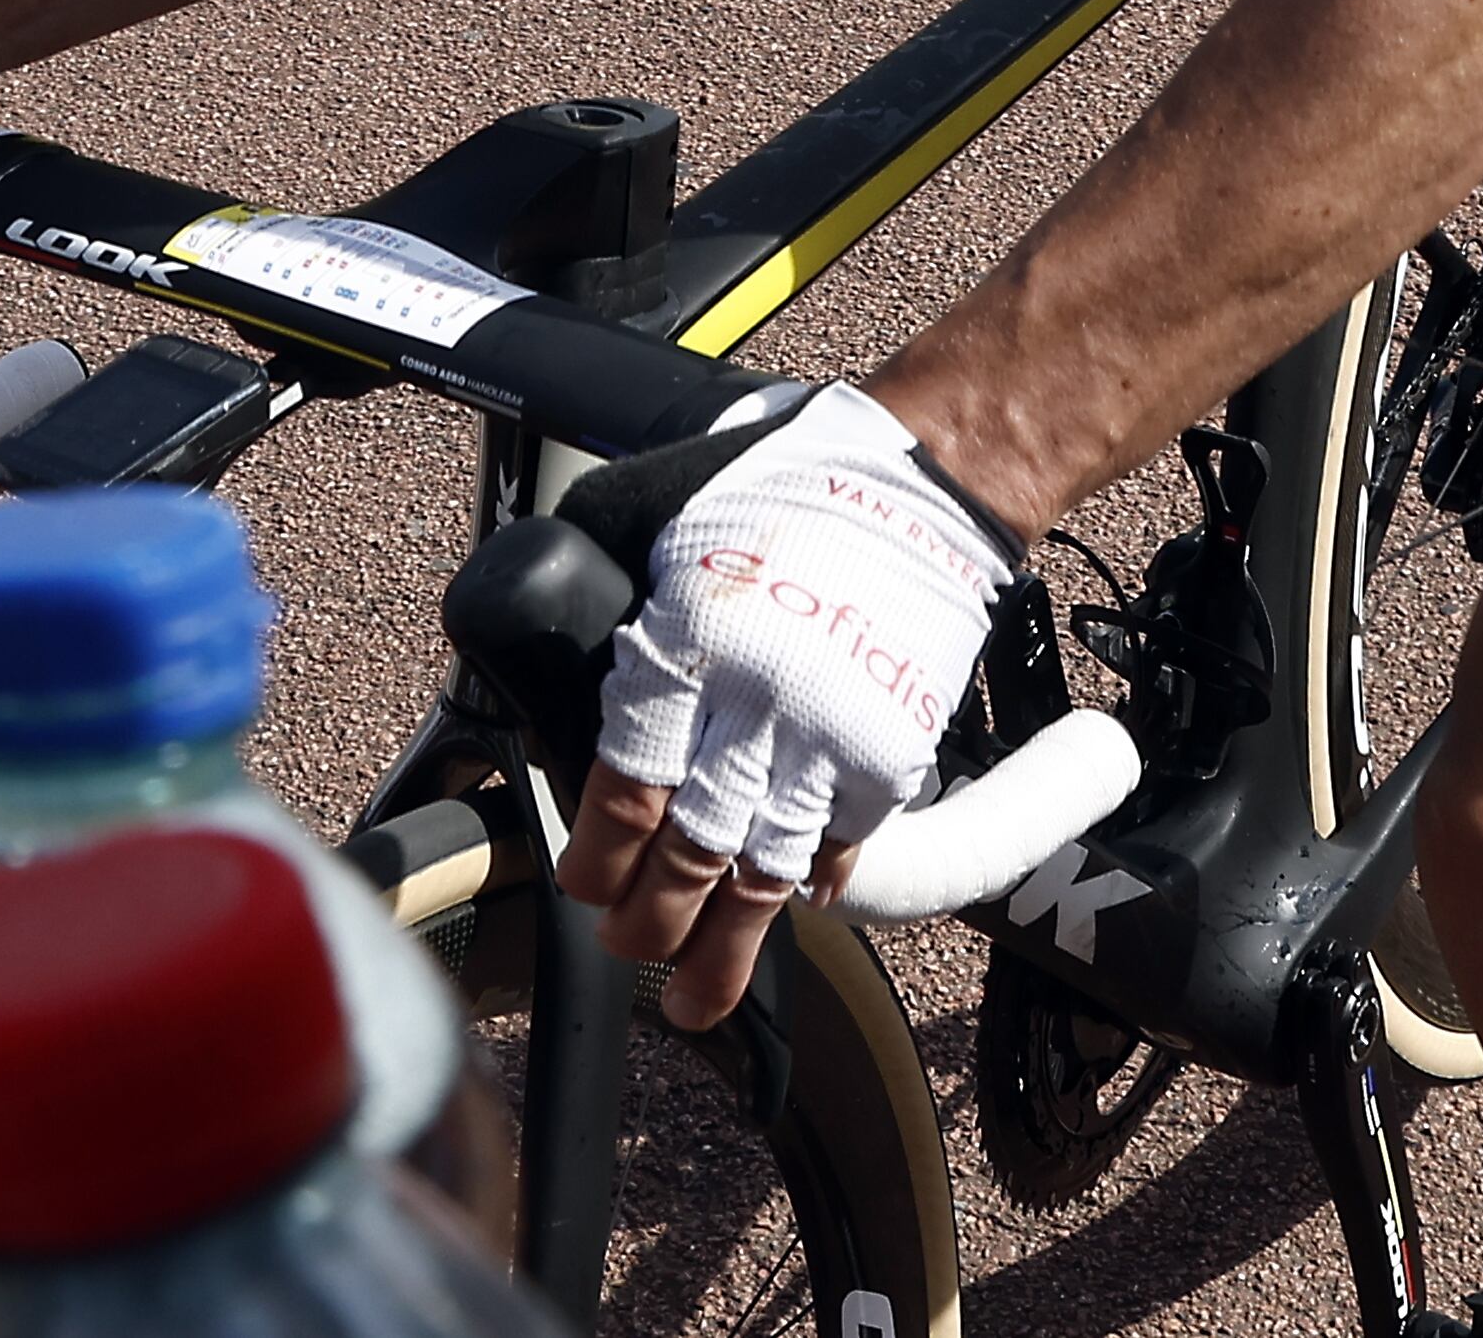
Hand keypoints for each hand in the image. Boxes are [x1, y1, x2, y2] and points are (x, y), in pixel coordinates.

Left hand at [561, 384, 1015, 1031]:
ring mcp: (826, 734)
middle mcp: (754, 701)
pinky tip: (790, 912)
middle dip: (650, 922)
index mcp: (684, 642)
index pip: (625, 788)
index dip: (598, 858)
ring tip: (698, 1001)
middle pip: (688, 849)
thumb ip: (613, 592)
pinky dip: (811, 887)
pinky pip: (839, 843)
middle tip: (628, 952)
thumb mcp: (657, 516)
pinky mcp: (890, 750)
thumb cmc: (782, 488)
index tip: (583, 886)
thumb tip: (561, 665)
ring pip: (763, 871)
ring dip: (728, 949)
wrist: (921, 480)